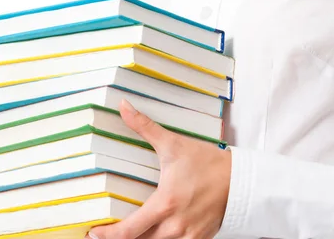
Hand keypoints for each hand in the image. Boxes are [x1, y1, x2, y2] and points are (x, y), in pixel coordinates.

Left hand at [87, 99, 230, 238]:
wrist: (239, 179)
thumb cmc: (207, 162)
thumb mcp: (173, 144)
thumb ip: (145, 126)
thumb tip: (124, 107)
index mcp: (164, 204)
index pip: (128, 231)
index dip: (108, 235)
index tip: (94, 232)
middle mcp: (174, 226)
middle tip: (107, 233)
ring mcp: (187, 236)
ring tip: (132, 232)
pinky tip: (157, 232)